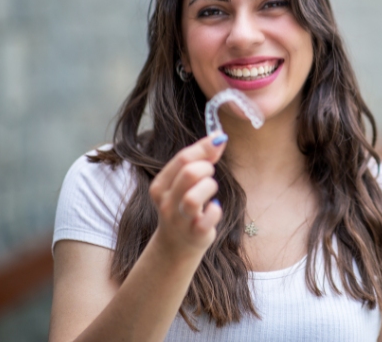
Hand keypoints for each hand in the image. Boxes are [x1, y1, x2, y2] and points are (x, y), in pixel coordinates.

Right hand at [148, 132, 227, 257]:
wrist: (176, 245)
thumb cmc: (184, 206)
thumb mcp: (185, 182)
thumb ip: (201, 158)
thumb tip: (219, 135)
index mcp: (161, 185)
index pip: (182, 158)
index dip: (204, 147)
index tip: (219, 141)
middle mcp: (166, 202)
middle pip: (188, 174)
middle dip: (206, 168)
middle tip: (209, 174)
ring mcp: (179, 219)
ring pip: (192, 199)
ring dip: (209, 188)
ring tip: (210, 191)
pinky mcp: (194, 234)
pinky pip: (206, 220)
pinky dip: (214, 211)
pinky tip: (213, 208)